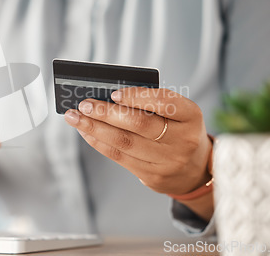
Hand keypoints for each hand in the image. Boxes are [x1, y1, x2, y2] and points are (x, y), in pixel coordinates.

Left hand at [64, 87, 212, 216]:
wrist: (194, 169)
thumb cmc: (178, 130)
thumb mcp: (177, 112)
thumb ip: (150, 102)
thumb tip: (108, 96)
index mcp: (191, 116)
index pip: (163, 101)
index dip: (136, 97)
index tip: (113, 93)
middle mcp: (183, 140)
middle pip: (139, 124)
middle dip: (106, 113)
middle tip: (84, 104)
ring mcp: (168, 161)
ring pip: (124, 143)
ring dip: (95, 128)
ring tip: (75, 117)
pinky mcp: (152, 177)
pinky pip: (120, 157)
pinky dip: (99, 142)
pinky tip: (86, 132)